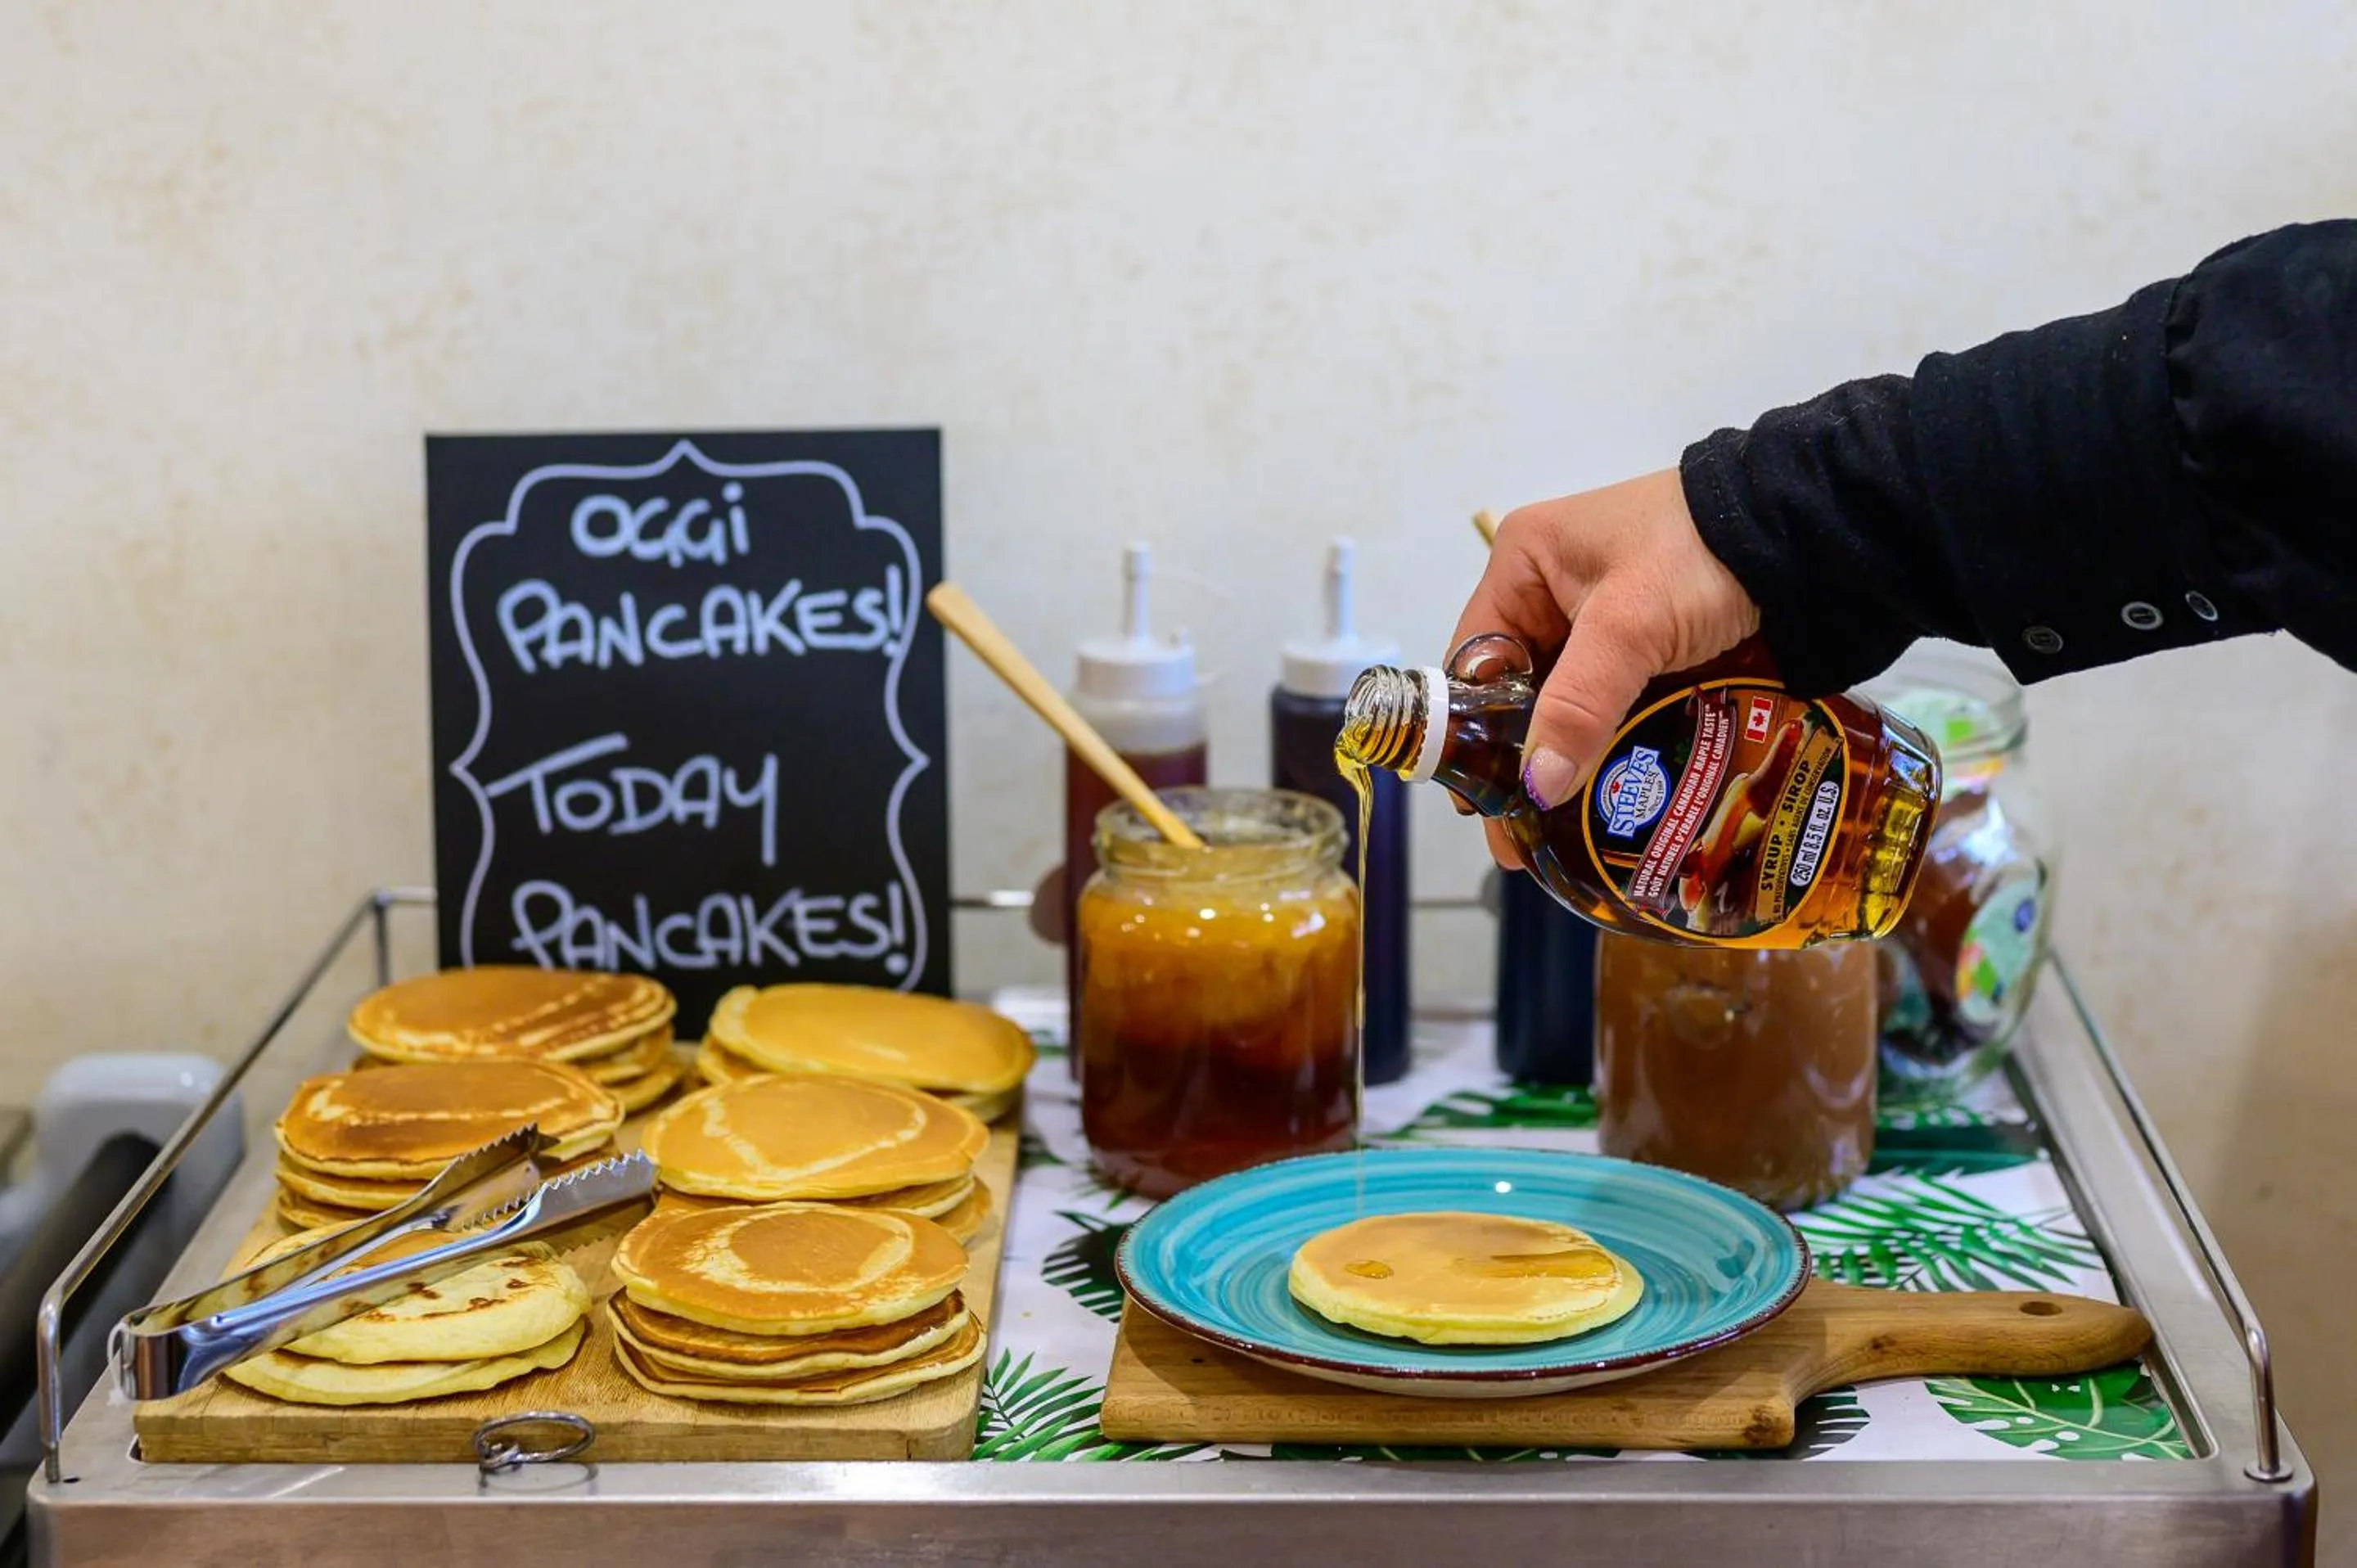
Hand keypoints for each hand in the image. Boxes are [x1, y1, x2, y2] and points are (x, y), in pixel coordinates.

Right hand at [1449, 469, 1759, 868]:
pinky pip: (1613, 704)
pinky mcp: (1649, 643)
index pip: (1474, 659)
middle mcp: (1554, 591)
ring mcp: (1603, 618)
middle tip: (1516, 839)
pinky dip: (1608, 747)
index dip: (1469, 731)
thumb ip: (1578, 705)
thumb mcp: (1629, 626)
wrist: (1805, 532)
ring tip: (1556, 838)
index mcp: (1525, 564)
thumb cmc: (1698, 557)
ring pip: (1567, 704)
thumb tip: (1535, 789)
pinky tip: (1605, 798)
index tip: (1479, 802)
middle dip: (1517, 763)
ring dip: (1564, 762)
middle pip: (1518, 690)